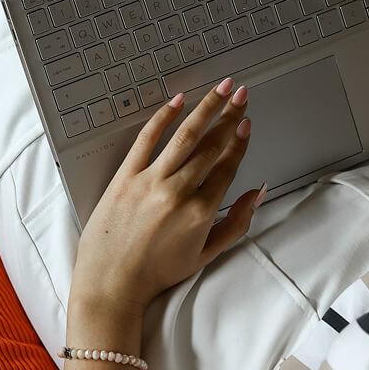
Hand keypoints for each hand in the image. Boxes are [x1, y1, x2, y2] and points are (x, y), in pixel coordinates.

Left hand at [69, 78, 262, 319]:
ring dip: (206, 108)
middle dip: (229, 116)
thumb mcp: (205, 255)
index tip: (247, 122)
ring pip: (184, 136)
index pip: (227, 167)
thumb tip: (257, 193)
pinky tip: (177, 100)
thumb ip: (236, 223)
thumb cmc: (156, 271)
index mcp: (201, 213)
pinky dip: (163, 117)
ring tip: (220, 89)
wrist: (111, 280)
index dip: (239, 141)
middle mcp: (178, 192)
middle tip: (240, 94)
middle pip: (210, 145)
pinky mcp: (125, 175)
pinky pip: (146, 138)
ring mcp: (150, 180)